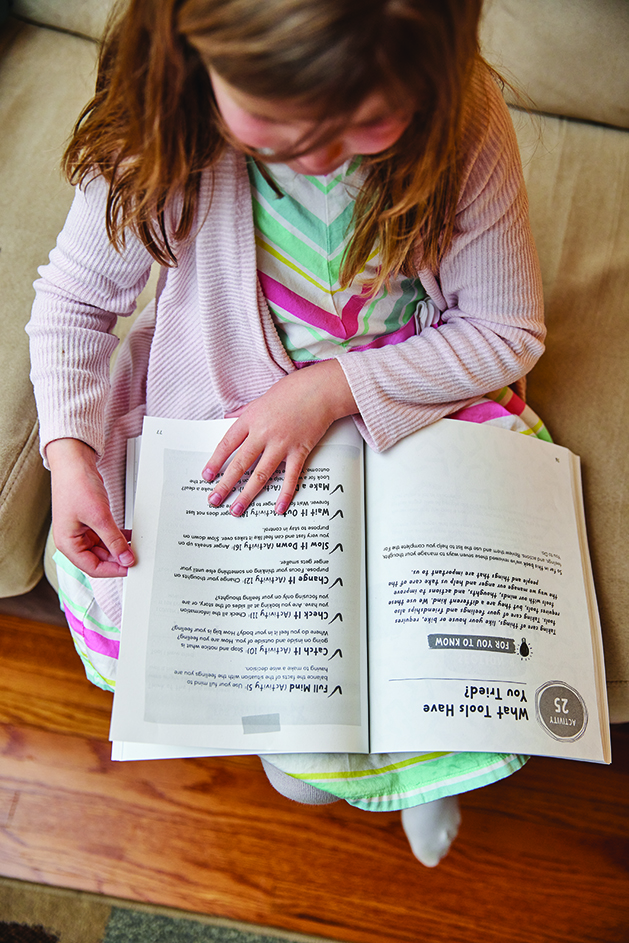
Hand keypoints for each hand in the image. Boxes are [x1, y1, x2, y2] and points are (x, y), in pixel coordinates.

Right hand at [47, 438, 134, 577]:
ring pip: (103, 548)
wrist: (73, 462)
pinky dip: (117, 537)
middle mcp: (72, 540)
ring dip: (119, 548)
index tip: (131, 568)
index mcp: (68, 544)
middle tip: (137, 557)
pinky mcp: (89, 522)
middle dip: (118, 559)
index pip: (93, 567)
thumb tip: (125, 559)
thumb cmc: (76, 486)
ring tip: (135, 547)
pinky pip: (105, 536)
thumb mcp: (99, 517)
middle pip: (98, 559)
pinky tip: (129, 536)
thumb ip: (113, 540)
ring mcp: (81, 531)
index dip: (113, 570)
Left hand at [202, 360, 356, 515]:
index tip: (206, 476)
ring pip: (260, 475)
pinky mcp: (300, 450)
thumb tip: (228, 421)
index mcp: (250, 419)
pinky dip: (284, 494)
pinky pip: (290, 477)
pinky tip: (278, 508)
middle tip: (214, 500)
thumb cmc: (291, 391)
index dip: (215, 462)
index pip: (227, 445)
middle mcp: (263, 433)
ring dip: (247, 495)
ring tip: (236, 509)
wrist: (320, 389)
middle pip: (240, 464)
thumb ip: (244, 414)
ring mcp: (282, 444)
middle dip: (225, 485)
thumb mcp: (260, 400)